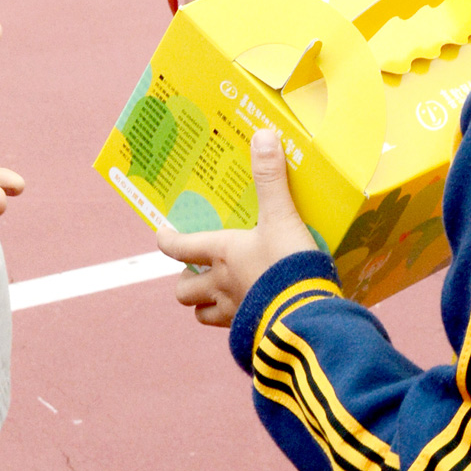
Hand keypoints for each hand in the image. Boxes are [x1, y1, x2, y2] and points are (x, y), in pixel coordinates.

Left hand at [155, 129, 317, 326]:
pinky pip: (232, 332)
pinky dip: (235, 322)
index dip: (167, 240)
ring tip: (217, 294)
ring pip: (202, 315)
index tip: (162, 234)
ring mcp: (235, 314)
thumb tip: (262, 135)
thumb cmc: (288, 264)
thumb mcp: (282, 217)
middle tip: (194, 270)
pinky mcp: (253, 335)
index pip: (178, 248)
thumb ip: (272, 179)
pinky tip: (250, 314)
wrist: (308, 317)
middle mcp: (220, 286)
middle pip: (184, 291)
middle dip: (185, 281)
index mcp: (221, 255)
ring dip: (204, 305)